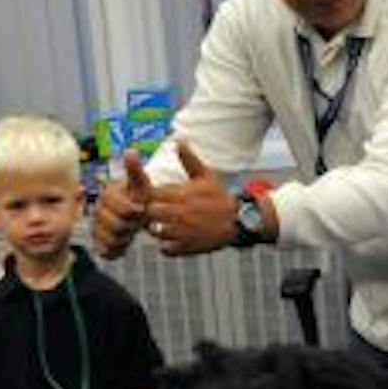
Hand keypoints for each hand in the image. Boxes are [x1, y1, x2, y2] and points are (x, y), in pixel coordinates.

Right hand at [92, 153, 151, 258]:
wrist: (139, 214)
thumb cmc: (140, 197)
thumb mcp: (141, 183)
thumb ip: (135, 170)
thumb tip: (130, 151)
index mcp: (108, 194)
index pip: (121, 207)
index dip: (134, 211)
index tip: (141, 208)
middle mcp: (98, 210)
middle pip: (115, 225)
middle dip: (130, 225)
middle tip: (136, 221)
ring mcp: (97, 227)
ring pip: (110, 239)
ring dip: (125, 237)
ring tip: (130, 230)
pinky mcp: (99, 243)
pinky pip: (106, 251)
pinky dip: (117, 250)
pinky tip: (124, 242)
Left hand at [143, 141, 236, 256]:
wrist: (238, 221)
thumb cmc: (219, 197)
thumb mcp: (205, 175)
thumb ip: (188, 159)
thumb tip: (178, 140)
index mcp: (180, 194)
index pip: (151, 194)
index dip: (150, 196)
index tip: (157, 197)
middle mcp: (178, 213)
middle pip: (150, 213)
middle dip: (151, 212)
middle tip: (159, 212)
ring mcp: (182, 232)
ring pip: (155, 232)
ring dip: (158, 229)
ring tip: (167, 225)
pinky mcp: (186, 247)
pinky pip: (165, 248)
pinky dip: (167, 245)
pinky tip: (175, 238)